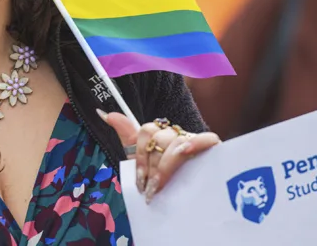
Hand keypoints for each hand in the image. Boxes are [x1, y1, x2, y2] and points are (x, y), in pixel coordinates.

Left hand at [97, 110, 220, 203]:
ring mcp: (195, 139)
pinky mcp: (213, 147)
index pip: (145, 131)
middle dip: (151, 165)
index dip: (140, 155)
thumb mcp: (142, 161)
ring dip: (166, 165)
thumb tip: (102, 113)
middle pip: (159, 137)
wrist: (192, 202)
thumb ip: (126, 136)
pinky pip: (206, 138)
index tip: (140, 180)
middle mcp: (176, 133)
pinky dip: (195, 144)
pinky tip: (186, 152)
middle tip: (150, 188)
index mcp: (160, 135)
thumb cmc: (164, 180)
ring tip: (161, 186)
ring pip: (176, 142)